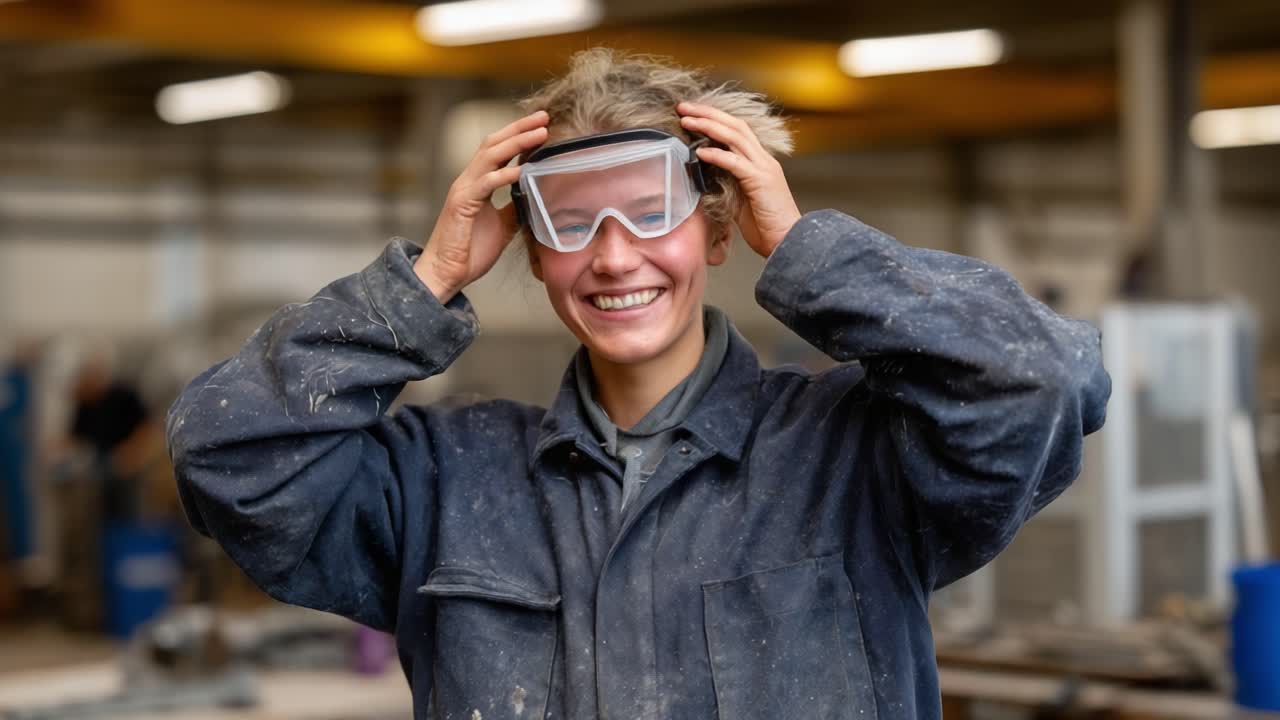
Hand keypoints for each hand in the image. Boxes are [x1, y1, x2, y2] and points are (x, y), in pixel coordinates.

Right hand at [416, 111, 549, 301]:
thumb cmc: (470, 252)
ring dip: (516, 143)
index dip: (519, 135)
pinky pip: (484, 184)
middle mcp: (469, 181)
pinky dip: (503, 175)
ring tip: (540, 133)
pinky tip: (522, 170)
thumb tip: (535, 195)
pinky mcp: (461, 205)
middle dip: (520, 128)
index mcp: (477, 184)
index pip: (499, 150)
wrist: (446, 274)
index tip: (543, 124)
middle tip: (544, 116)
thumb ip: (515, 207)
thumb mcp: (503, 226)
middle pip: (494, 144)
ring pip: (489, 156)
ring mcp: (463, 190)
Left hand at [678, 102, 799, 257]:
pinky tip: (699, 151)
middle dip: (708, 113)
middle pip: (735, 125)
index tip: (691, 114)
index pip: (736, 130)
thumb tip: (703, 177)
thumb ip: (726, 184)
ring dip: (708, 126)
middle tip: (683, 107)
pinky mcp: (760, 181)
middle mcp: (763, 160)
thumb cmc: (766, 226)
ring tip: (687, 120)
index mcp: (759, 162)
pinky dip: (716, 154)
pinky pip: (735, 162)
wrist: (789, 241)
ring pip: (735, 136)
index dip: (714, 118)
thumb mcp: (740, 200)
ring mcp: (763, 168)